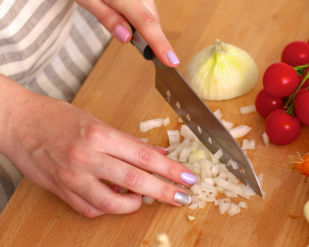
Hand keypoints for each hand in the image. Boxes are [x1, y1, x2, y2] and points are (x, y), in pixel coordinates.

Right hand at [0, 80, 195, 217]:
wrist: (16, 122)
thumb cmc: (56, 117)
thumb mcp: (97, 121)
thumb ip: (128, 141)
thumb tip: (158, 155)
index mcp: (99, 135)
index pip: (145, 156)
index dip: (171, 170)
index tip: (188, 177)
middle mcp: (86, 157)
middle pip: (135, 180)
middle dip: (164, 191)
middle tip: (184, 197)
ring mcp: (72, 176)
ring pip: (111, 202)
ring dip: (134, 205)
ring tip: (144, 200)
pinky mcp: (60, 190)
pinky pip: (90, 208)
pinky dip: (107, 208)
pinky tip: (115, 199)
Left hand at [75, 0, 179, 66]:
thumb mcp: (89, 1)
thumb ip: (107, 18)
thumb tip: (126, 38)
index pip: (146, 22)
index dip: (159, 43)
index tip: (171, 61)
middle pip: (152, 21)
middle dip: (149, 39)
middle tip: (140, 49)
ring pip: (151, 17)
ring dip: (143, 30)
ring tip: (125, 30)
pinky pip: (147, 12)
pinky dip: (141, 22)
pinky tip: (129, 22)